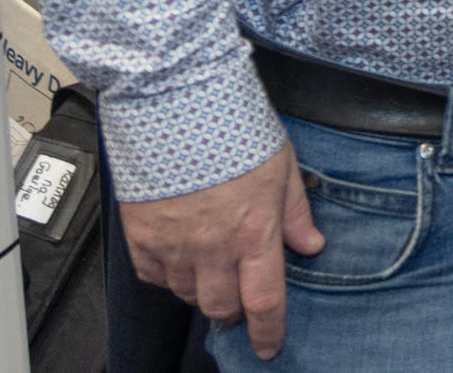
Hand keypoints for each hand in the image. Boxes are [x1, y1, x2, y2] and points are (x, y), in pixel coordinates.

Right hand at [119, 142, 323, 359]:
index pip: (265, 300)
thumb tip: (311, 245)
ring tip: (214, 266)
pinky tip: (181, 255)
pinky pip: (154, 277)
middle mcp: (213, 247)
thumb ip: (295, 212)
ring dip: (204, 290)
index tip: (269, 346)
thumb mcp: (283, 166)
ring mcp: (173, 246)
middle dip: (235, 311)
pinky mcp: (141, 237)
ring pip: (188, 295)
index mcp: (254, 232)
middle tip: (242, 297)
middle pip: (221, 307)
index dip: (268, 331)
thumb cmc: (234, 128)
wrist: (177, 106)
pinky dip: (169, 276)